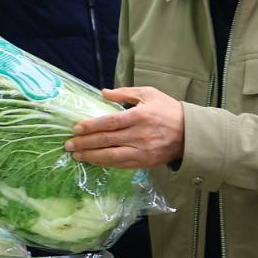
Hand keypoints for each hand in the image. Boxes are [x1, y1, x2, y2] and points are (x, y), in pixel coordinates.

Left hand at [65, 87, 183, 167]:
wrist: (189, 133)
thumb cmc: (168, 110)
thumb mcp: (149, 94)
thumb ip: (125, 93)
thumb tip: (103, 93)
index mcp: (140, 116)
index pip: (110, 122)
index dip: (91, 126)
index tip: (76, 129)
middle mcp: (139, 135)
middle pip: (106, 140)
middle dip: (85, 143)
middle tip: (68, 144)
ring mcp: (142, 150)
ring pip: (111, 155)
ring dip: (91, 156)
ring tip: (76, 155)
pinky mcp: (144, 162)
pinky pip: (121, 164)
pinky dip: (105, 163)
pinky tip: (94, 161)